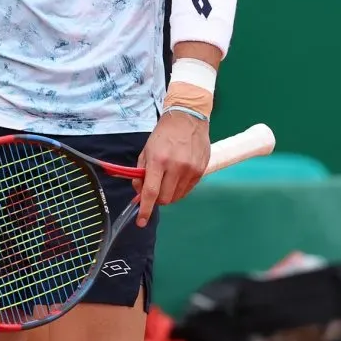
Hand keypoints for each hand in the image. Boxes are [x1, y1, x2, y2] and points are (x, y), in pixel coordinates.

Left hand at [132, 110, 210, 226]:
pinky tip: (176, 177)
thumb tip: (139, 194)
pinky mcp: (201, 171)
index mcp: (159, 160)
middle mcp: (176, 167)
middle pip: (165, 199)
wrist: (188, 118)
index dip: (145, 209)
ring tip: (166, 180)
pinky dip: (179, 189)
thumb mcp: (146, 151)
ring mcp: (191, 170)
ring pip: (176, 197)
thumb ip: (141, 173)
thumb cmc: (163, 135)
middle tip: (154, 190)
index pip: (151, 192)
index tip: (141, 221)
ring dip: (168, 194)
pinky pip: (187, 190)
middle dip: (156, 199)